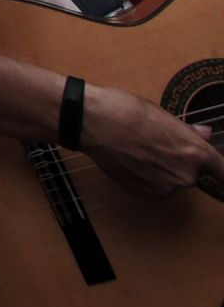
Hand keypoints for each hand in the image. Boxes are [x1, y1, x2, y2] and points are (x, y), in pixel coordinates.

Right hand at [82, 85, 215, 196]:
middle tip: (160, 143)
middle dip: (182, 161)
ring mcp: (166, 188)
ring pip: (173, 180)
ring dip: (164, 170)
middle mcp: (186, 176)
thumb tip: (205, 134)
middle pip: (194, 173)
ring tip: (141, 149)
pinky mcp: (147, 195)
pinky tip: (134, 159)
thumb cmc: (128, 112)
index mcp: (196, 153)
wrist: (96, 123)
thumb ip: (189, 134)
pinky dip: (149, 178)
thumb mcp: (164, 116)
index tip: (223, 177)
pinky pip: (157, 188)